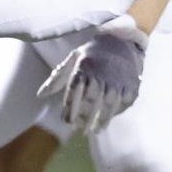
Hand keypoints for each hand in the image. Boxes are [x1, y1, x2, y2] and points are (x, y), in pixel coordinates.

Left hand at [36, 17, 147, 132]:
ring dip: (101, 119)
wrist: (122, 40)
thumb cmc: (93, 54)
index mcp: (84, 67)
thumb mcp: (74, 59)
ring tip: (95, 130)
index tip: (67, 122)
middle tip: (80, 130)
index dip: (70, 108)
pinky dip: (116, 112)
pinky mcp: (132, 85)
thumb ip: (57, 78)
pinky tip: (109, 118)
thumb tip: (40, 95)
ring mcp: (119, 80)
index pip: (75, 90)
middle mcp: (102, 73)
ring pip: (109, 104)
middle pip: (92, 100)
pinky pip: (123, 102)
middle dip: (85, 117)